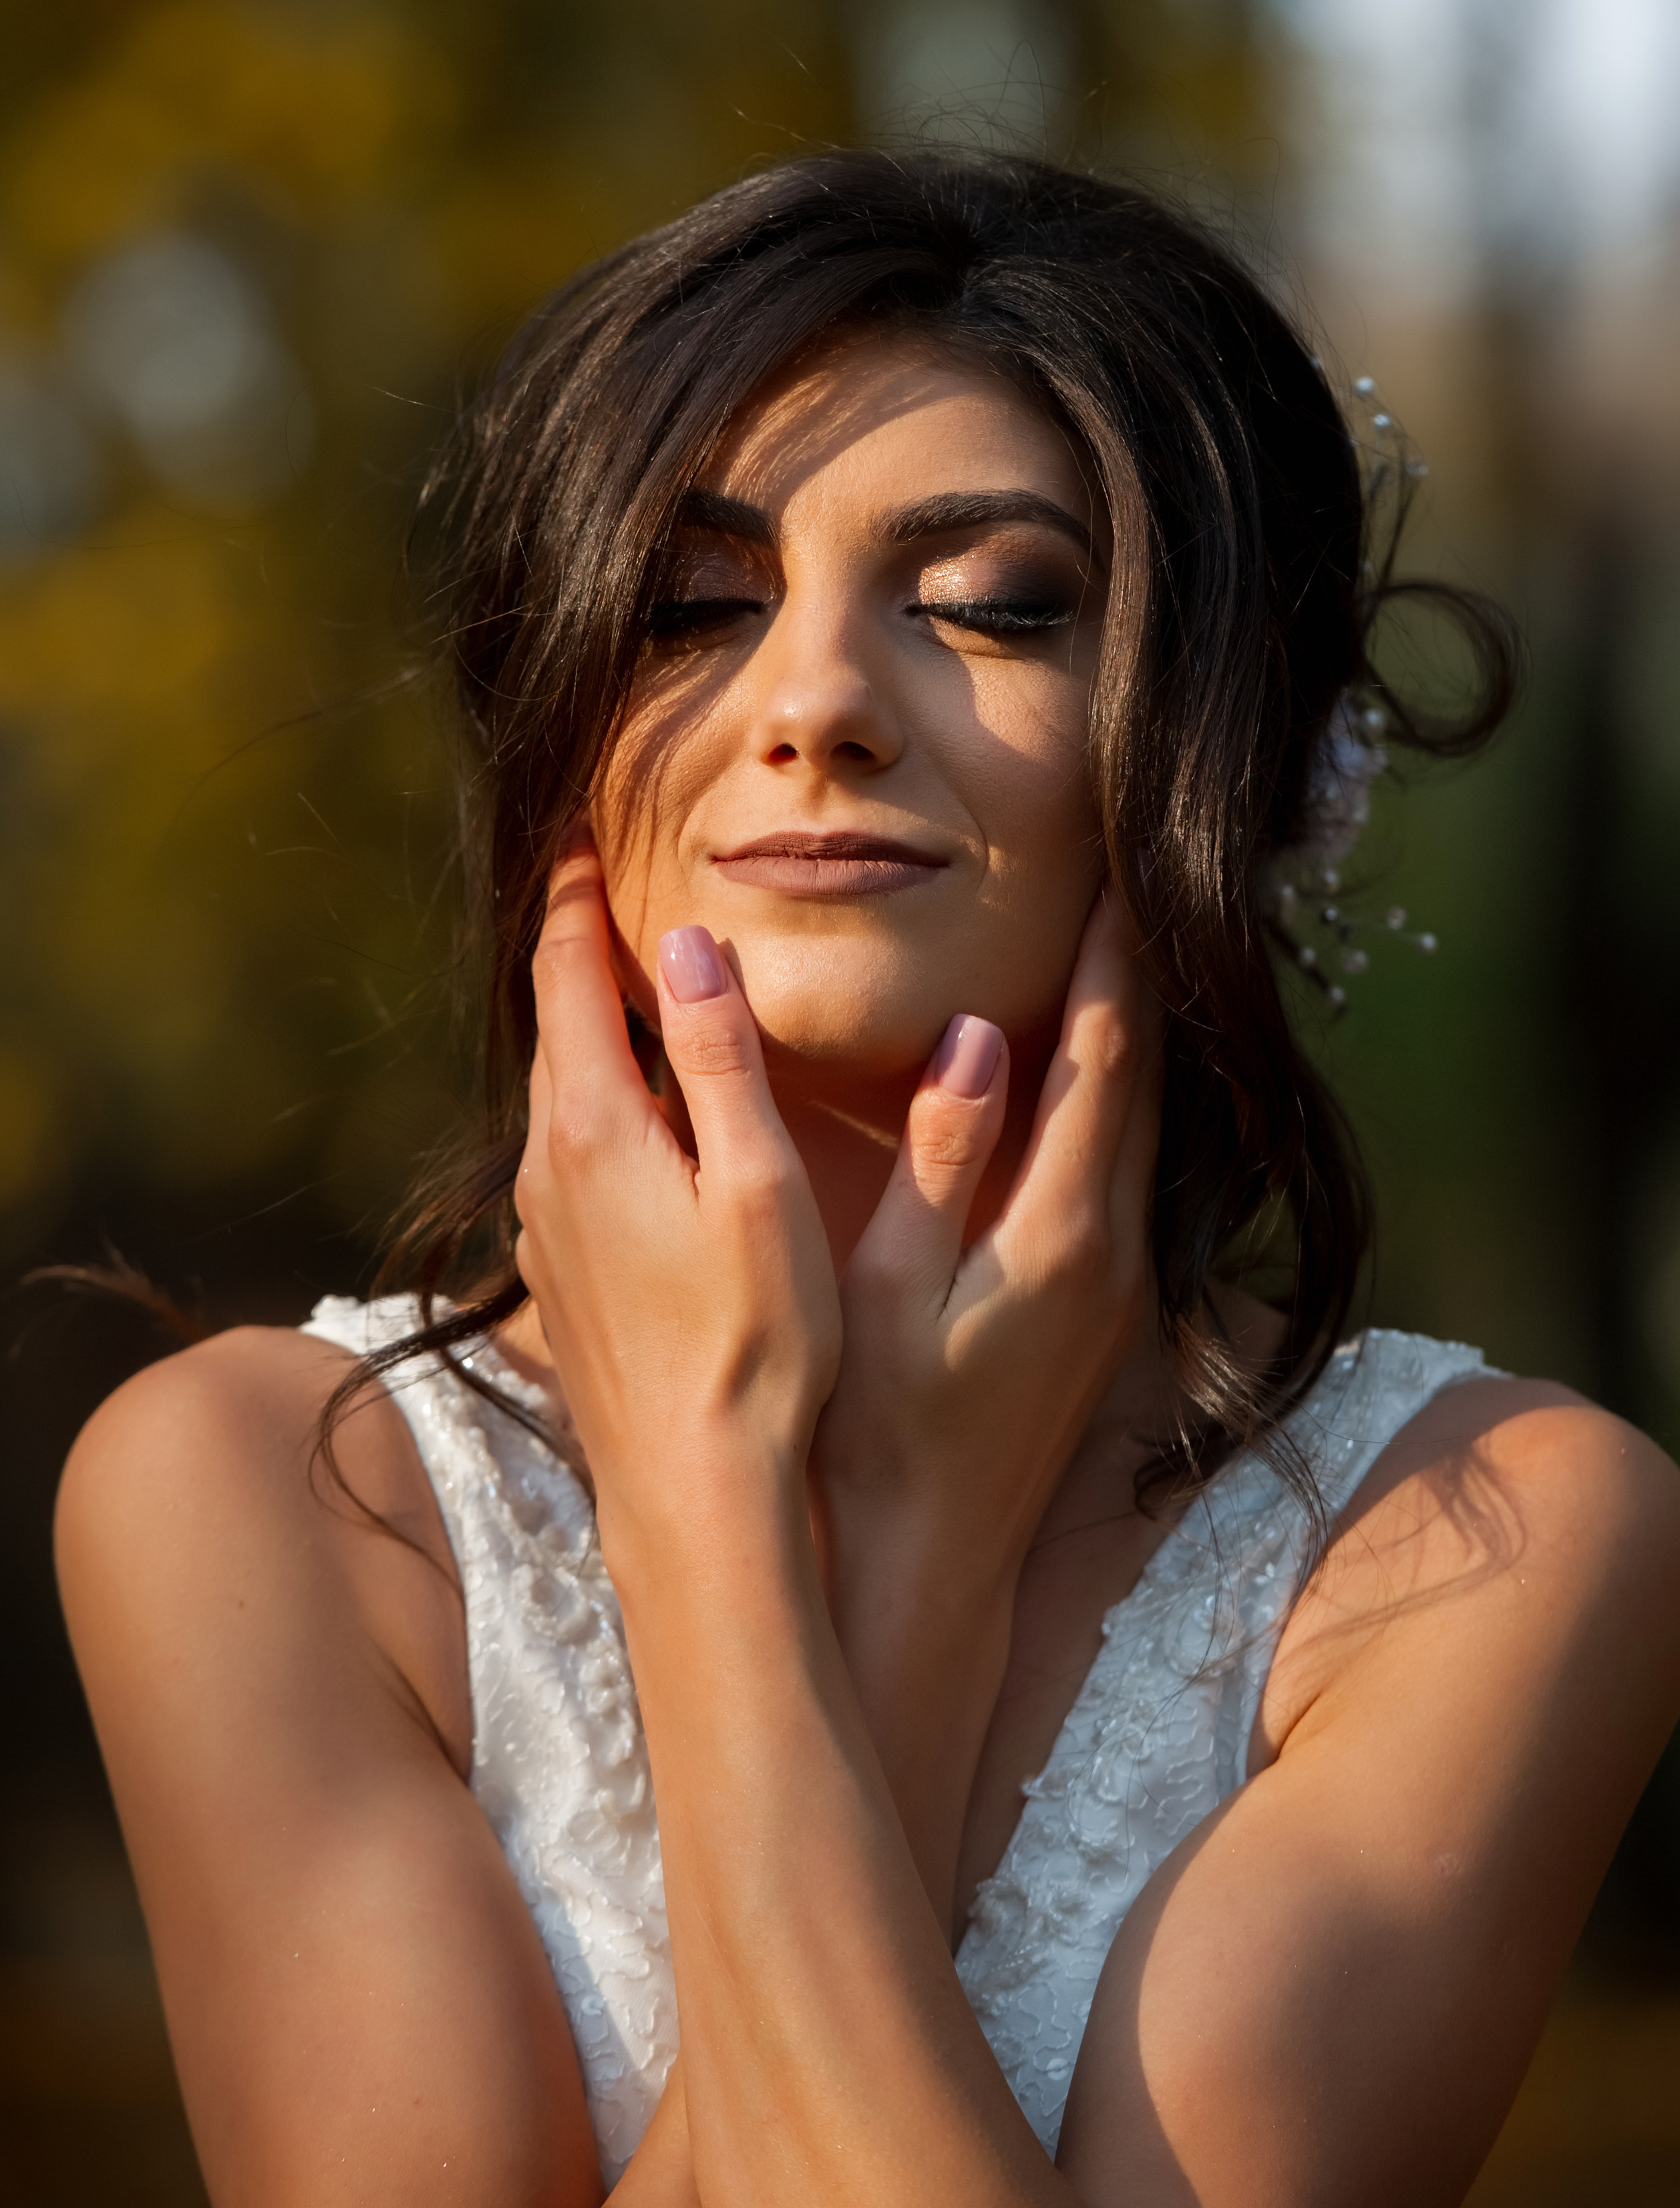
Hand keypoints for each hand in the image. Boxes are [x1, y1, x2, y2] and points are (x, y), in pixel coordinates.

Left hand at [512, 846, 840, 1546]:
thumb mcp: (759, 1187)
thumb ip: (720, 1060)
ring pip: (558, 1100)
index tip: (582, 832)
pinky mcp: (561, 1280)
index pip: (568, 977)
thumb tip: (685, 944)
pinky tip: (639, 1126)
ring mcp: (544, 1231)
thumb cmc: (754, 1342)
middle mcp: (547, 1171)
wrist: (695, 1494)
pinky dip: (596, 1110)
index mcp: (595, 1130)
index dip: (577, 897)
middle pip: (552, 1030)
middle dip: (574, 955)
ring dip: (585, 1037)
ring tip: (622, 991)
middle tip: (600, 888)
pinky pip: (567, 1160)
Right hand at [816, 894, 1159, 1593]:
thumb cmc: (878, 1432)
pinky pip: (1131, 1165)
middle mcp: (1114, 1251)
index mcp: (1059, 1235)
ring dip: (1136, 1031)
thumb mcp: (888, 1292)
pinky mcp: (1108, 1308)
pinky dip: (1120, 1093)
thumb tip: (982, 1039)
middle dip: (1137, 974)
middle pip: (1148, 1079)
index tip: (1115, 871)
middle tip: (1128, 878)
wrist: (929, 1566)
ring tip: (1119, 944)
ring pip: (1148, 1122)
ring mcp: (1121, 1284)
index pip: (1103, 1061)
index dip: (1111, 960)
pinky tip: (1095, 1065)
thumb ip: (942, 1161)